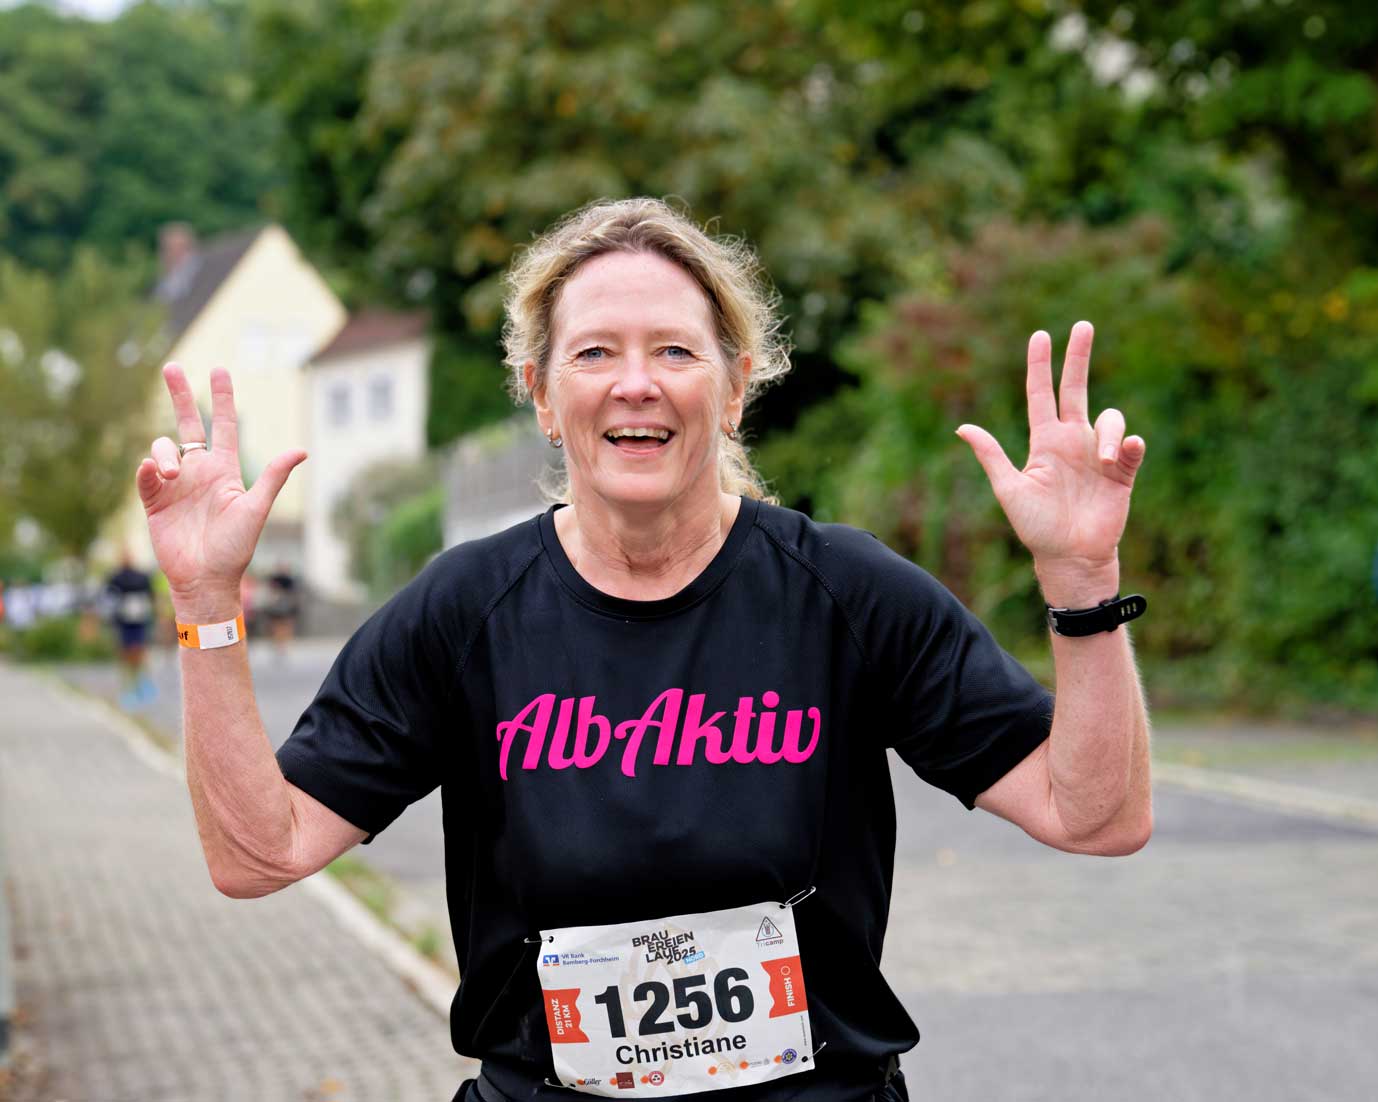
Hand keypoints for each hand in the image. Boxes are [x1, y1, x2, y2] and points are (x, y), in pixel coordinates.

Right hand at [135, 364, 305, 616]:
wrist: (206, 579)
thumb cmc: (236, 548)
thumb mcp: (256, 509)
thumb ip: (273, 478)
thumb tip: (301, 450)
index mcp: (225, 471)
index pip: (224, 427)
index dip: (223, 399)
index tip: (219, 371)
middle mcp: (199, 471)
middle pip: (188, 424)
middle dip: (180, 395)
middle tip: (172, 367)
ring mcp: (175, 485)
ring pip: (163, 447)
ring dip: (165, 452)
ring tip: (171, 473)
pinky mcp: (154, 500)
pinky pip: (145, 474)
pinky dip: (148, 469)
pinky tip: (155, 472)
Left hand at [955, 322, 1144, 597]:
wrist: (1068, 556)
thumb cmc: (1036, 526)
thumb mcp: (1010, 489)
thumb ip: (991, 456)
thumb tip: (962, 427)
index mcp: (1045, 441)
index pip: (1042, 394)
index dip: (1041, 366)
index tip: (1040, 334)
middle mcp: (1072, 440)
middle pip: (1076, 388)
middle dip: (1079, 356)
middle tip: (1082, 325)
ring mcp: (1098, 453)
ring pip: (1108, 418)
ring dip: (1107, 433)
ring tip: (1102, 461)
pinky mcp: (1122, 472)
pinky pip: (1131, 447)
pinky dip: (1128, 444)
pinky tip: (1122, 452)